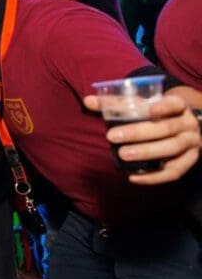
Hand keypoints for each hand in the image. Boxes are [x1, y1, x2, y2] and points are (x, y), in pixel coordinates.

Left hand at [84, 93, 200, 184]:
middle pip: (167, 128)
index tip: (150, 110)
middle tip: (112, 136)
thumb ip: (117, 104)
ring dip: (147, 152)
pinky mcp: (188, 162)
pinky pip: (174, 172)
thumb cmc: (157, 117)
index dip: (164, 106)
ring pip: (172, 148)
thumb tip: (88, 101)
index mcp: (179, 107)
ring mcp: (191, 144)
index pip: (175, 104)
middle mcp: (187, 125)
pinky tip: (134, 176)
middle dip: (139, 133)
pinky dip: (154, 176)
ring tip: (123, 155)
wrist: (184, 131)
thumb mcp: (143, 107)